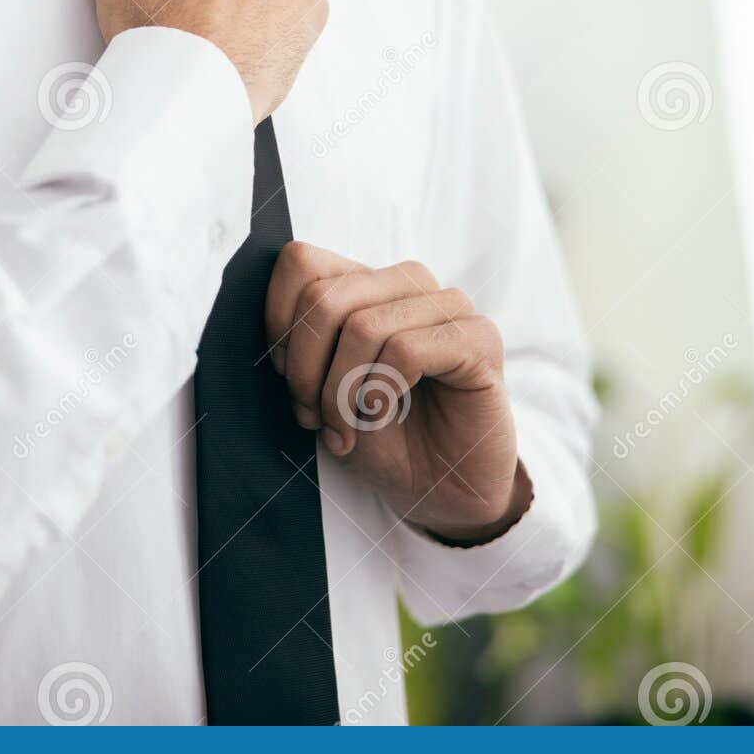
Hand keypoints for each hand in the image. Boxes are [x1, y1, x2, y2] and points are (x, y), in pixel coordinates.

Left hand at [265, 242, 532, 543]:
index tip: (284, 374)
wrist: (442, 490)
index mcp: (367, 283)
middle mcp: (407, 282)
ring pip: (361, 326)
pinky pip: (405, 351)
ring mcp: (447, 305)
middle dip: (305, 369)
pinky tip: (384, 415)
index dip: (278, 322)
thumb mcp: (323, 391)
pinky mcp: (478, 338)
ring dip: (341, 392)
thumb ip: (300, 351)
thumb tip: (276, 339)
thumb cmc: (383, 436)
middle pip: (323, 297)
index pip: (300, 262)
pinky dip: (380, 393)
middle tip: (314, 415)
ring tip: (348, 426)